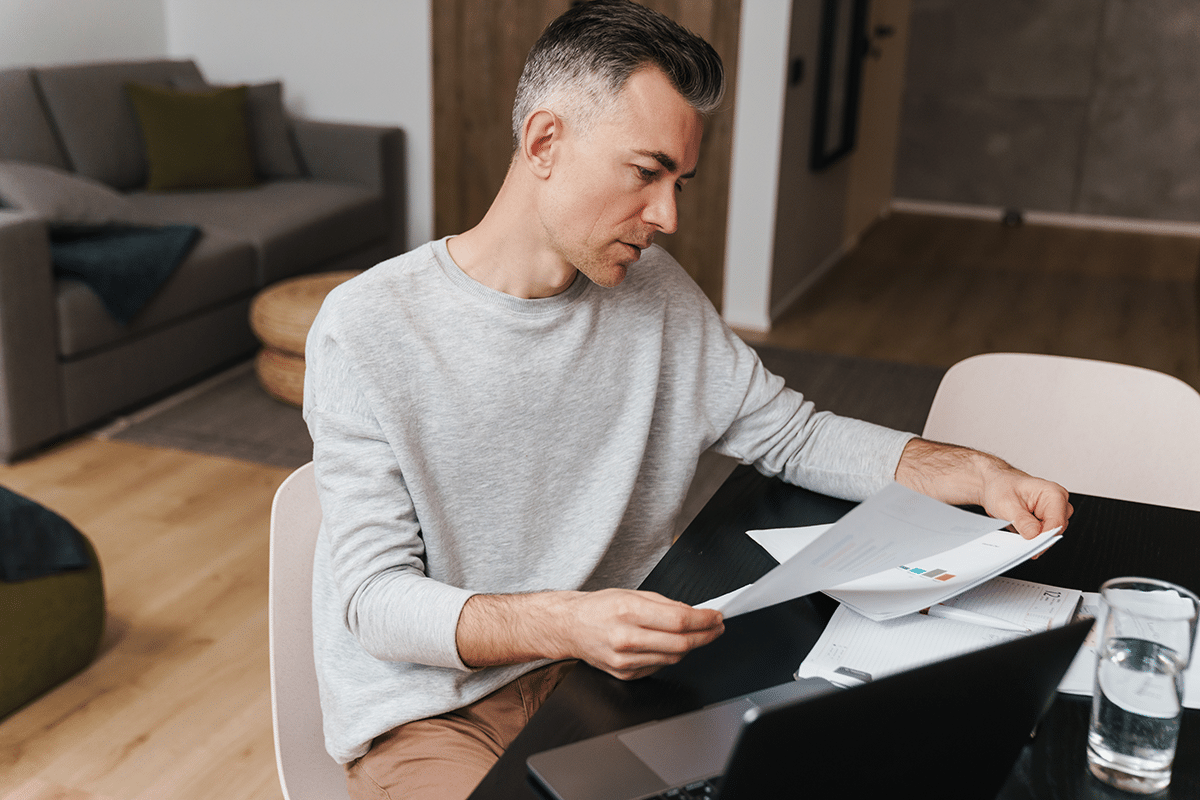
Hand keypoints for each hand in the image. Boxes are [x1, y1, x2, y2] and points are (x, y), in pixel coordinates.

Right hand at [456, 589, 724, 679]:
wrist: (569, 627)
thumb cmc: (599, 608)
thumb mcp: (631, 594)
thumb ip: (664, 604)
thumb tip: (695, 613)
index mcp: (628, 612)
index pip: (679, 621)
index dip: (704, 620)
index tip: (717, 616)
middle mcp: (626, 638)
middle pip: (681, 644)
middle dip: (706, 636)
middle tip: (717, 628)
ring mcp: (625, 660)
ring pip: (673, 658)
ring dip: (691, 646)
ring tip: (699, 635)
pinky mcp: (624, 674)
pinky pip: (659, 667)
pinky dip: (669, 656)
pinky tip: (669, 645)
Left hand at [895, 438, 1072, 538]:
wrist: (966, 473)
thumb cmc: (983, 480)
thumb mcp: (1002, 503)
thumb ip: (1022, 521)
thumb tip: (1034, 536)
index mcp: (1050, 492)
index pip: (1059, 525)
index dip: (1044, 539)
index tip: (1031, 547)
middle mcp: (1050, 499)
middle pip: (1052, 532)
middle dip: (1035, 539)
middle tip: (1016, 543)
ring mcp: (1040, 508)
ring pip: (1041, 535)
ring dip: (1026, 538)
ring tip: (1007, 532)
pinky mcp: (1027, 515)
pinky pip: (1029, 534)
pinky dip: (1019, 537)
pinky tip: (1006, 535)